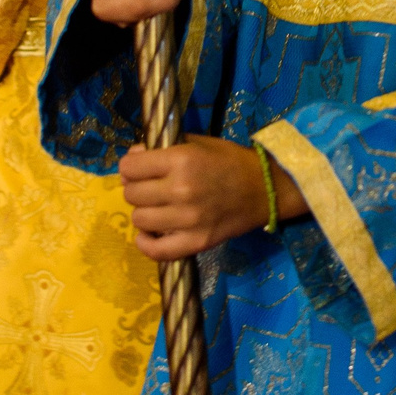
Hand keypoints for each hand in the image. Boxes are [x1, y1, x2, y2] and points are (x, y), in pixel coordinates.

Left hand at [120, 135, 308, 259]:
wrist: (265, 189)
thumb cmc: (230, 161)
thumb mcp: (197, 143)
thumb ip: (162, 149)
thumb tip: (131, 160)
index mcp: (181, 160)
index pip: (129, 168)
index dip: (130, 167)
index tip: (139, 169)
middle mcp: (181, 190)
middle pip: (131, 194)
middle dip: (136, 188)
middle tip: (151, 188)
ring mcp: (188, 220)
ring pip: (139, 219)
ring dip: (144, 213)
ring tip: (158, 208)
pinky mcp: (196, 242)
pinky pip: (156, 251)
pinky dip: (146, 244)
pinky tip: (150, 234)